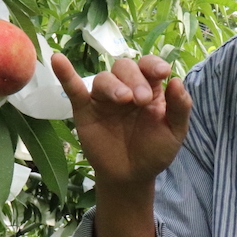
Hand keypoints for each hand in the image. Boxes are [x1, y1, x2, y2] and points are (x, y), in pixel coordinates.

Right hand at [50, 52, 191, 186]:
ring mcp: (104, 98)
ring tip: (123, 100)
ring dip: (113, 85)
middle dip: (134, 79)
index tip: (161, 73)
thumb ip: (180, 107)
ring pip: (104, 78)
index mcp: (149, 88)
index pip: (149, 66)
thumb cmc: (154, 152)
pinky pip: (73, 88)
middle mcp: (126, 87)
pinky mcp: (84, 109)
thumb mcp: (174, 132)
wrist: (131, 177)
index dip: (154, 64)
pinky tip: (57, 59)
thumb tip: (177, 80)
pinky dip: (65, 74)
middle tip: (141, 100)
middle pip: (125, 67)